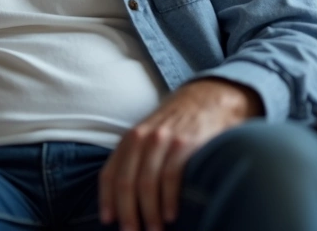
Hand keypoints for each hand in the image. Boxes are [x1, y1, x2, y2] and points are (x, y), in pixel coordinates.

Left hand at [99, 78, 262, 230]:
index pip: (110, 174)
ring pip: (147, 182)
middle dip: (127, 212)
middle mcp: (142, 138)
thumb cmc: (178, 124)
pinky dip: (169, 199)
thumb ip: (136, 158)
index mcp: (129, 139)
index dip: (107, 200)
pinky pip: (171, 176)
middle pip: (126, 182)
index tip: (108, 220)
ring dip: (149, 212)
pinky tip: (170, 215)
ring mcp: (164, 140)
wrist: (210, 98)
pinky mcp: (187, 143)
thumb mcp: (150, 135)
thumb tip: (126, 197)